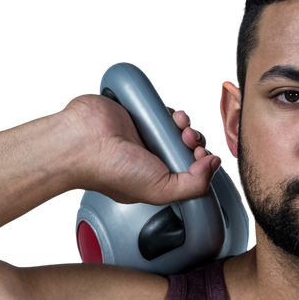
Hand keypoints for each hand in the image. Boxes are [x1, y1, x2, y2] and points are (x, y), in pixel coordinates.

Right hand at [58, 91, 221, 205]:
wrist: (85, 141)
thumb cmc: (110, 171)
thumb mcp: (160, 191)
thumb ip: (194, 185)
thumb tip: (214, 165)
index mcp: (155, 179)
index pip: (189, 171)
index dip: (202, 164)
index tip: (202, 159)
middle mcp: (151, 157)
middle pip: (187, 146)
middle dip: (196, 142)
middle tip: (190, 142)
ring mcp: (146, 134)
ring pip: (179, 126)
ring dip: (188, 124)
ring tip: (182, 127)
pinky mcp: (140, 112)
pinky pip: (165, 109)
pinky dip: (174, 110)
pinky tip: (173, 115)